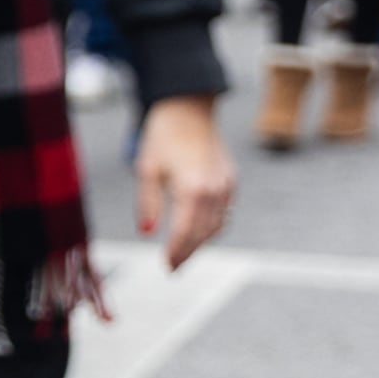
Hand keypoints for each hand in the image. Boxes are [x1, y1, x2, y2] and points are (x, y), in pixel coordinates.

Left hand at [136, 93, 235, 270]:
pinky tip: (198, 229)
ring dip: (201, 240)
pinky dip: (213, 224)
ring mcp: (227, 185)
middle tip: (174, 266)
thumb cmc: (163, 137)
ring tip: (183, 252)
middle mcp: (215, 190)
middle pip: (204, 232)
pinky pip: (225, 211)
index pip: (186, 231)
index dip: (177, 251)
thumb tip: (147, 232)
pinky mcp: (231, 180)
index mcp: (192, 188)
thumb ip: (147, 203)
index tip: (167, 265)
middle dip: (189, 251)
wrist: (189, 110)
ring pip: (218, 224)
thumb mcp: (147, 169)